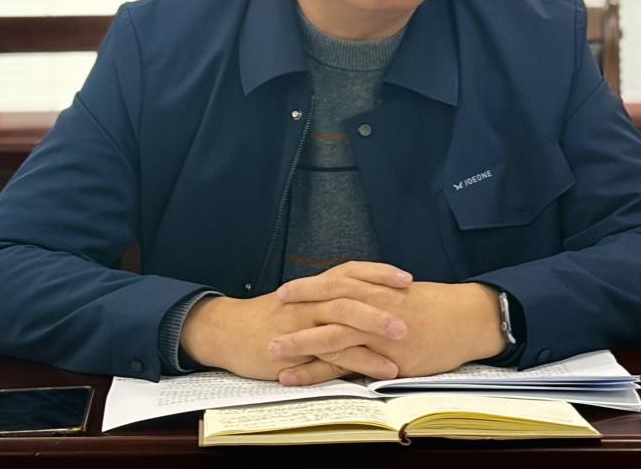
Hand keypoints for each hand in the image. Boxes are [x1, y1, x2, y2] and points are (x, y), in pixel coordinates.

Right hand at [179, 261, 411, 380]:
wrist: (227, 333)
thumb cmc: (267, 318)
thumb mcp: (298, 303)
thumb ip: (326, 301)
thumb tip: (360, 299)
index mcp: (314, 288)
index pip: (350, 272)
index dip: (378, 273)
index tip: (406, 277)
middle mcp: (311, 301)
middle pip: (351, 292)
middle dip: (383, 297)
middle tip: (413, 303)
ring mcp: (304, 324)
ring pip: (344, 321)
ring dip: (376, 327)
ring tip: (405, 337)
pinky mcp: (299, 351)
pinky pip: (335, 354)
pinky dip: (362, 361)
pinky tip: (385, 369)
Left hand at [271, 275, 506, 385]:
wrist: (465, 320)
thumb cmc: (437, 308)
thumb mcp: (404, 295)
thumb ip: (378, 298)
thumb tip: (359, 299)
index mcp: (376, 289)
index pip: (335, 284)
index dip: (309, 287)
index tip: (285, 290)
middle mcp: (371, 308)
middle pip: (325, 306)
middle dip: (295, 310)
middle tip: (268, 312)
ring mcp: (375, 334)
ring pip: (328, 337)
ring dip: (297, 344)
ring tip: (271, 351)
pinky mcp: (381, 359)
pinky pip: (342, 367)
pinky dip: (315, 373)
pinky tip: (295, 378)